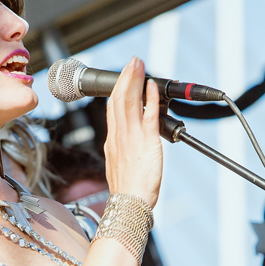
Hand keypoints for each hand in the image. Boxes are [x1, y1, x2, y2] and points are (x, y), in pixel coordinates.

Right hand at [103, 57, 162, 208]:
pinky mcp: (147, 141)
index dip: (117, 90)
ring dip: (135, 80)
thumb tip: (122, 142)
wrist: (130, 203)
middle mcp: (120, 135)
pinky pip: (148, 115)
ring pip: (130, 102)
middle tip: (133, 61)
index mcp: (112, 141)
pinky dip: (149, 98)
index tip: (123, 77)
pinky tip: (151, 86)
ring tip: (139, 64)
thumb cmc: (127, 192)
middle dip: (125, 78)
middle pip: (119, 99)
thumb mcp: (118, 166)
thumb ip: (120, 150)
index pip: (112, 109)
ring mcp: (132, 137)